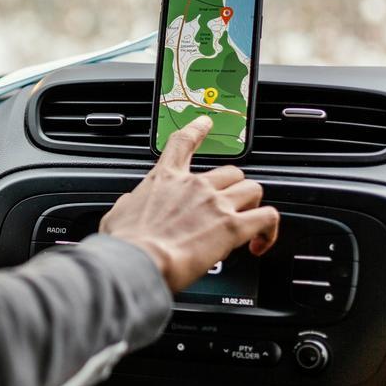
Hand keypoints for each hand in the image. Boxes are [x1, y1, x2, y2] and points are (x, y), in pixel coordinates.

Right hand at [99, 116, 279, 291]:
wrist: (138, 261)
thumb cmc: (125, 244)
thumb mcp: (117, 215)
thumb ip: (129, 204)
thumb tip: (130, 204)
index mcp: (164, 179)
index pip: (184, 142)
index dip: (198, 130)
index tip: (206, 123)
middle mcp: (194, 185)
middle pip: (231, 172)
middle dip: (233, 189)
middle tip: (227, 209)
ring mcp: (216, 204)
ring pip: (253, 190)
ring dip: (252, 206)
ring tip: (246, 224)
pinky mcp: (233, 227)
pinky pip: (267, 218)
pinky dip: (268, 231)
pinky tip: (259, 244)